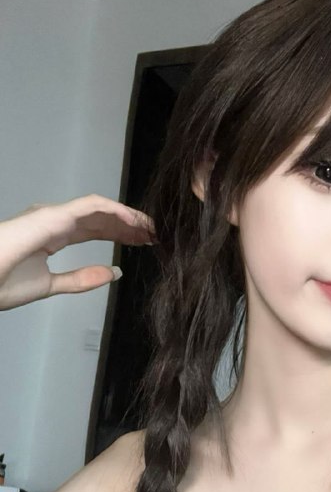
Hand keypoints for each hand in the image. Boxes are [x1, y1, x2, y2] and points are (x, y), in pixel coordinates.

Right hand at [0, 194, 155, 310]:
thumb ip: (81, 279)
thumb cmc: (1, 282)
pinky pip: (92, 206)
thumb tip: (114, 274)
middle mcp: (55, 221)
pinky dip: (117, 211)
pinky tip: (136, 222)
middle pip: (101, 218)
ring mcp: (54, 215)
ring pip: (101, 209)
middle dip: (129, 226)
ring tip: (152, 228)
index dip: (119, 235)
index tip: (143, 243)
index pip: (94, 230)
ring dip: (128, 217)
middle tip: (155, 235)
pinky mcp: (53, 216)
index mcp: (53, 235)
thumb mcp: (51, 285)